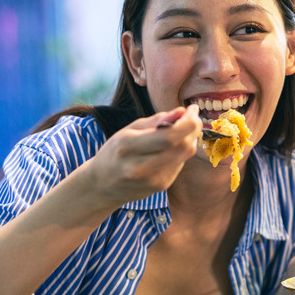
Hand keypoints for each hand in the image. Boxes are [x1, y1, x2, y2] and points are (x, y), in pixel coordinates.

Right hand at [81, 104, 201, 207]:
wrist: (102, 186)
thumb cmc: (114, 152)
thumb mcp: (129, 130)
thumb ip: (156, 120)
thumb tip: (181, 111)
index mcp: (128, 147)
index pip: (169, 136)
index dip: (188, 122)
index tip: (192, 108)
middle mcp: (140, 167)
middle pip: (182, 146)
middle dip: (193, 128)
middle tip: (192, 117)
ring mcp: (152, 180)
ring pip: (185, 155)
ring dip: (190, 139)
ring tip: (183, 129)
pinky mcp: (160, 186)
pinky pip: (180, 163)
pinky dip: (181, 151)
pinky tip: (173, 146)